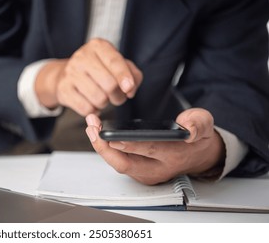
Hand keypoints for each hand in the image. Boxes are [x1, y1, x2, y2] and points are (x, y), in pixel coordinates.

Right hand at [35, 38, 142, 115]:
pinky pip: (86, 108)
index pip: (114, 61)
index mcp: (98, 46)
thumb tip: (131, 89)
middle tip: (116, 96)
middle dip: (118, 96)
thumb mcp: (116, 65)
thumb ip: (132, 74)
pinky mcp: (63, 89)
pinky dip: (93, 110)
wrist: (65, 74)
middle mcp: (82, 56)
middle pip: (109, 84)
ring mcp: (70, 73)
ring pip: (98, 98)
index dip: (124, 76)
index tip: (129, 88)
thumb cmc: (97, 70)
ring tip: (102, 98)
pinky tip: (91, 103)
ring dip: (105, 103)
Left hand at [85, 108, 225, 184]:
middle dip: (106, 147)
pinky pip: (118, 162)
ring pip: (119, 164)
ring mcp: (146, 173)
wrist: (197, 155)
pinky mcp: (138, 171)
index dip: (131, 144)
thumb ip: (198, 123)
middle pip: (126, 163)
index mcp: (175, 156)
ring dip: (102, 148)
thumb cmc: (197, 138)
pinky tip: (97, 134)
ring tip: (91, 128)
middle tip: (93, 129)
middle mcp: (158, 169)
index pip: (151, 150)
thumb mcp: (205, 125)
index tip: (114, 136)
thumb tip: (186, 125)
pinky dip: (106, 149)